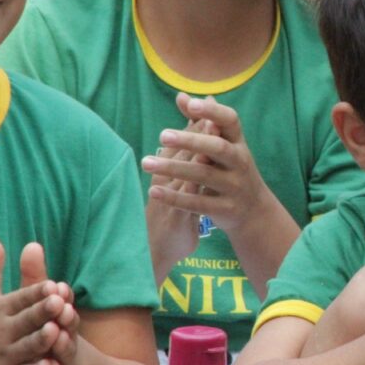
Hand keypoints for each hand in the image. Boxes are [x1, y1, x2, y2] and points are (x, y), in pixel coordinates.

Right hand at [0, 240, 74, 364]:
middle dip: (41, 312)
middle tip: (57, 302)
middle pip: (27, 320)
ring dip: (40, 340)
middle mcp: (2, 332)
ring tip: (55, 331)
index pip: (21, 298)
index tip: (53, 285)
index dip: (37, 293)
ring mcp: (3, 356)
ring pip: (26, 347)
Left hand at [141, 93, 274, 233]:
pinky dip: (176, 198)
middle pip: (217, 148)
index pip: (230, 121)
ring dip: (174, 169)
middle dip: (191, 141)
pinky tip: (154, 190)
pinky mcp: (226, 208)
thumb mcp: (223, 145)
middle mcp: (240, 162)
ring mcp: (234, 186)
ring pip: (204, 176)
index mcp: (238, 143)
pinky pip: (199, 203)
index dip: (213, 111)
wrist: (254, 210)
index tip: (192, 105)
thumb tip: (181, 96)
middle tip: (162, 135)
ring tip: (146, 163)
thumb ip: (201, 121)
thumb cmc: (231, 169)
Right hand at [142, 114, 215, 281]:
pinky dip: (194, 175)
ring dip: (196, 147)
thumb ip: (184, 176)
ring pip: (183, 168)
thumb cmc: (170, 225)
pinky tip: (205, 165)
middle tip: (208, 107)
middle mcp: (167, 183)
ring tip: (208, 128)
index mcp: (168, 177)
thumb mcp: (177, 197)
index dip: (194, 127)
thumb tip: (191, 157)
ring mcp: (170, 199)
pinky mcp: (175, 217)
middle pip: (183, 152)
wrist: (156, 258)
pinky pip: (184, 194)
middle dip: (196, 130)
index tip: (206, 106)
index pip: (182, 147)